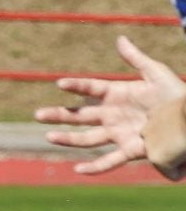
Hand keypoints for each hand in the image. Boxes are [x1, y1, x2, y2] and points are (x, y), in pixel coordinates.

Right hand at [35, 35, 185, 177]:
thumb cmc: (176, 94)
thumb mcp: (156, 73)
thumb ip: (135, 58)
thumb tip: (120, 39)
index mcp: (117, 94)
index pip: (91, 89)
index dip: (76, 86)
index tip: (60, 83)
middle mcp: (113, 115)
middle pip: (81, 116)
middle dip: (59, 116)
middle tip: (38, 115)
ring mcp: (120, 133)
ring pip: (88, 138)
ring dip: (68, 139)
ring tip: (49, 137)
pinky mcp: (132, 150)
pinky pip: (110, 160)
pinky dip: (95, 168)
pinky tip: (79, 170)